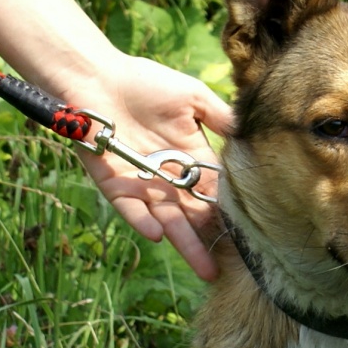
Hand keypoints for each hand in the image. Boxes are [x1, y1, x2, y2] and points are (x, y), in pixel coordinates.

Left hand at [73, 54, 232, 279]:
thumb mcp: (192, 97)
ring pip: (169, 222)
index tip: (252, 239)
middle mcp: (171, 181)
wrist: (95, 77)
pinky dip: (142, 222)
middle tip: (236, 268)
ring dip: (186, 245)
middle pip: (196, 218)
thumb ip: (220, 117)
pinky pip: (131, 209)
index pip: (217, 196)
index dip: (232, 215)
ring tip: (206, 269)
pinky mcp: (115, 187)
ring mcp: (144, 186)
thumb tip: (251, 136)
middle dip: (214, 242)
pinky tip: (157, 235)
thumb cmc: (144, 83)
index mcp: (192, 161)